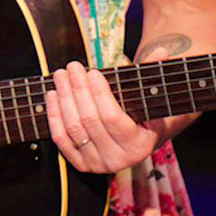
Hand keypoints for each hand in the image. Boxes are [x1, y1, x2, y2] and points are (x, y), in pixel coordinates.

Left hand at [44, 61, 161, 174]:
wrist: (136, 141)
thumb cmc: (144, 114)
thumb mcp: (152, 97)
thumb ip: (155, 74)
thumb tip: (162, 50)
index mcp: (140, 146)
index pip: (112, 117)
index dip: (98, 93)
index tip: (91, 72)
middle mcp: (118, 160)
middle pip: (89, 120)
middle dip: (78, 90)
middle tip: (72, 67)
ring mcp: (97, 164)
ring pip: (73, 128)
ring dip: (63, 99)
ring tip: (61, 77)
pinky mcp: (80, 164)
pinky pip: (61, 139)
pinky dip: (54, 116)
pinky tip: (52, 96)